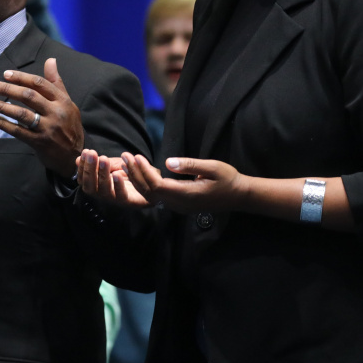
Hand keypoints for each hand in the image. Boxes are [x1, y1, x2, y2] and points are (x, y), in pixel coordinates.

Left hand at [0, 58, 83, 177]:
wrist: (74, 155)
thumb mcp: (67, 102)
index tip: (6, 74)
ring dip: (3, 107)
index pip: (39, 84)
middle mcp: (55, 112)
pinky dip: (5, 125)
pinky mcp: (39, 142)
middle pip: (28, 96)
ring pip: (22, 114)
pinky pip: (18, 132)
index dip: (21, 77)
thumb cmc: (69, 126)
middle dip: (8, 89)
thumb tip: (50, 60)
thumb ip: (56, 82)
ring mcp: (47, 128)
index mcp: (62, 100)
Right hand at [77, 149, 150, 207]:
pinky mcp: (127, 201)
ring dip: (102, 174)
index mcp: (96, 186)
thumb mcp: (110, 165)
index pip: (83, 179)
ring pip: (104, 190)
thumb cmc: (126, 175)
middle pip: (90, 186)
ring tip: (103, 159)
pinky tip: (116, 174)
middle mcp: (101, 195)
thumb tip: (78, 159)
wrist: (147, 186)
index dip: (83, 167)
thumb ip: (96, 164)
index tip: (86, 152)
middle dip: (90, 169)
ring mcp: (113, 199)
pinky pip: (121, 195)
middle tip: (92, 154)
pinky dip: (118, 185)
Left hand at [119, 153, 247, 213]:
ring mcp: (178, 206)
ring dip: (137, 180)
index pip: (158, 186)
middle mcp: (179, 204)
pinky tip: (138, 173)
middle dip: (135, 174)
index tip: (136, 156)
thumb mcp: (213, 167)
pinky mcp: (178, 204)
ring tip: (126, 163)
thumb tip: (168, 162)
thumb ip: (190, 165)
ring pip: (151, 196)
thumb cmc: (228, 179)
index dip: (145, 172)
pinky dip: (145, 185)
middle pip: (150, 192)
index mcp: (187, 195)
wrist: (238, 196)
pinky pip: (156, 197)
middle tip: (125, 156)